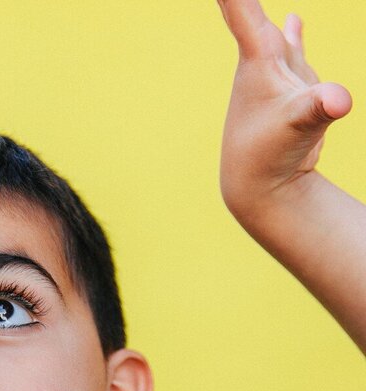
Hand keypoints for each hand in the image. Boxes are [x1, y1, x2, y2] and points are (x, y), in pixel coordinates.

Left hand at [218, 0, 351, 218]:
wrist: (261, 187)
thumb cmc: (272, 154)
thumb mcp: (297, 125)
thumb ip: (317, 108)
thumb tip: (337, 102)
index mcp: (257, 58)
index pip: (238, 3)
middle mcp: (261, 59)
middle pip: (249, 8)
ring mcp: (276, 73)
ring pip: (279, 34)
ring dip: (269, 20)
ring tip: (276, 23)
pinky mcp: (290, 89)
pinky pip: (290, 49)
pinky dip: (289, 33)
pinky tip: (290, 21)